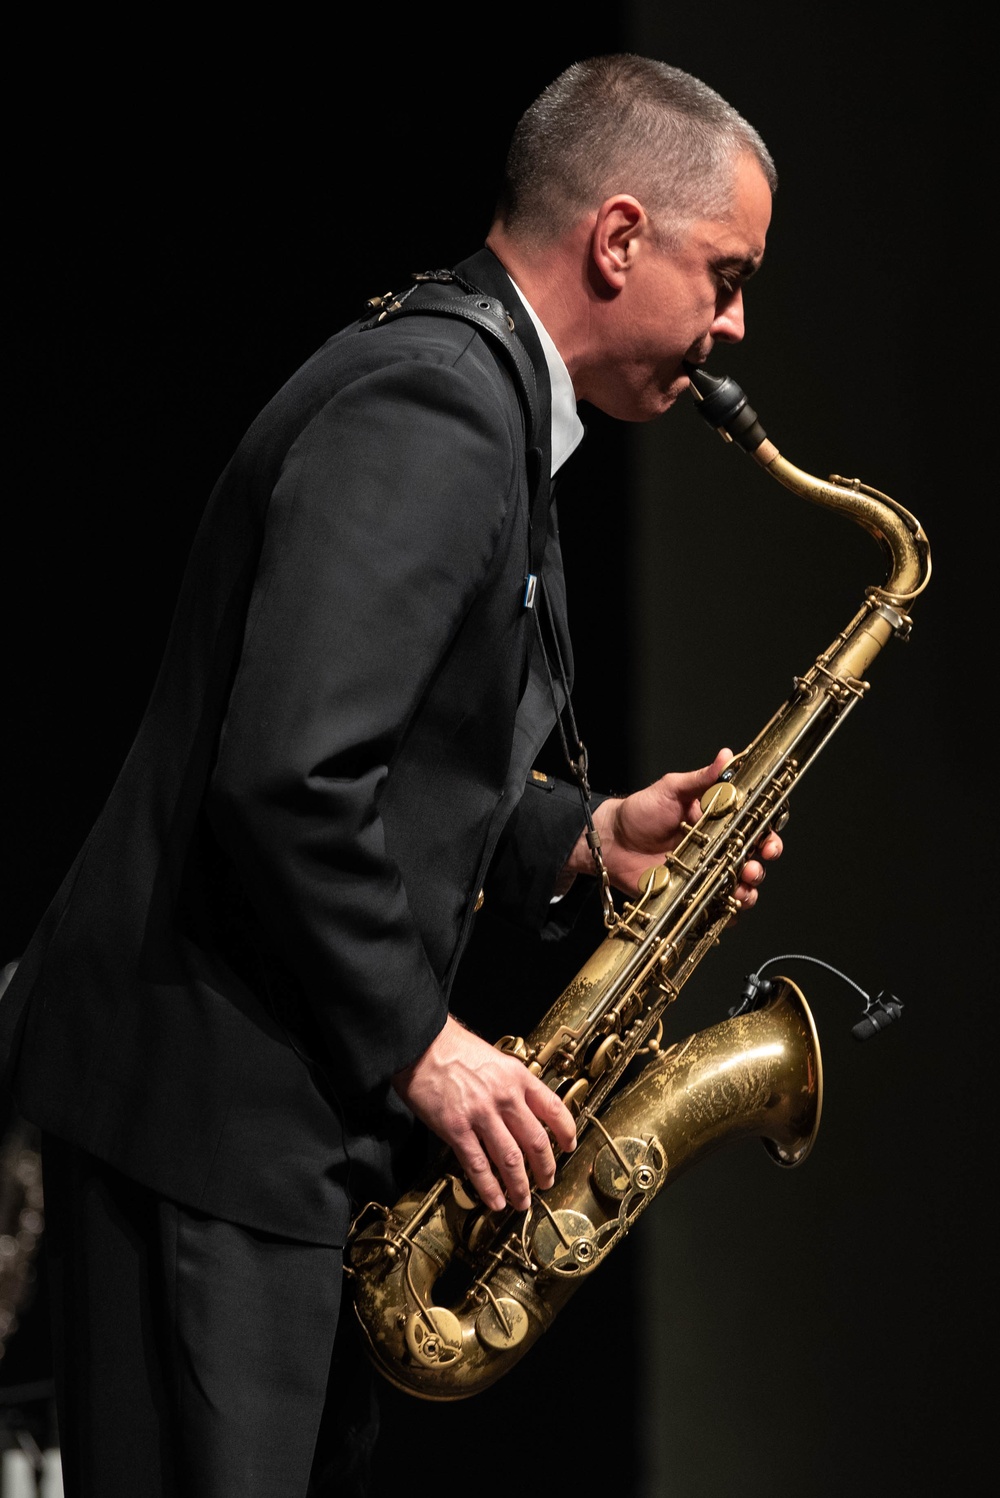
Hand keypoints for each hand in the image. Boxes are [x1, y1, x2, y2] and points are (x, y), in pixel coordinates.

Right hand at [391, 1014, 577, 1212]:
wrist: (420, 1044)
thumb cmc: (453, 1048)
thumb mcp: (494, 1058)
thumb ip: (511, 1083)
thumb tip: (523, 1107)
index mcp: (517, 1076)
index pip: (554, 1108)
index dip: (566, 1132)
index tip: (569, 1145)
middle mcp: (504, 1096)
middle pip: (536, 1141)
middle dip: (545, 1168)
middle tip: (547, 1182)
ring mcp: (481, 1114)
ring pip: (511, 1160)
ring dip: (520, 1186)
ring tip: (522, 1200)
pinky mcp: (456, 1128)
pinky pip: (478, 1165)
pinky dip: (489, 1188)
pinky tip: (495, 1200)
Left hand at [566, 748, 782, 906]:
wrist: (612, 841)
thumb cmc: (641, 811)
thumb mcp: (672, 789)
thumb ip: (701, 778)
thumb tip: (727, 755)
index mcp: (719, 821)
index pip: (754, 828)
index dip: (768, 835)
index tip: (769, 840)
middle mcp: (718, 847)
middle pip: (754, 859)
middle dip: (761, 865)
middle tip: (755, 866)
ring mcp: (706, 872)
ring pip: (741, 885)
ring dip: (749, 889)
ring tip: (742, 887)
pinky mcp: (693, 893)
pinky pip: (718, 907)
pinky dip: (728, 910)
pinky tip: (726, 906)